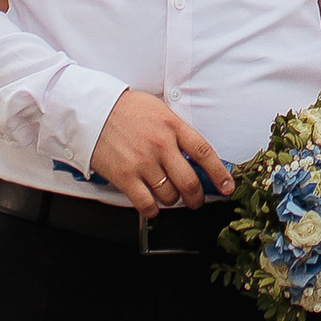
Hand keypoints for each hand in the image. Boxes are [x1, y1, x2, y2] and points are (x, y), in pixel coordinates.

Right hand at [90, 87, 232, 218]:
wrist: (93, 110)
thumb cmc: (126, 109)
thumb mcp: (159, 110)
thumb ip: (177, 131)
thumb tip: (194, 155)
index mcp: (173, 126)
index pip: (205, 154)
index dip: (219, 174)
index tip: (227, 187)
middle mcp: (161, 145)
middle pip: (190, 182)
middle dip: (196, 198)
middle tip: (195, 200)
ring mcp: (143, 162)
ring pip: (170, 196)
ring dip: (172, 201)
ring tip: (167, 196)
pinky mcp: (125, 176)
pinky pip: (146, 204)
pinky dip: (152, 211)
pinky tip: (151, 207)